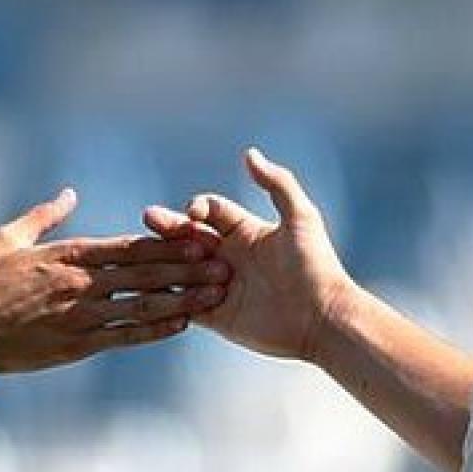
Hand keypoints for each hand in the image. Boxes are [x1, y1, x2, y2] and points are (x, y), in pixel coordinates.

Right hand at [0, 188, 230, 374]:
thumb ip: (43, 216)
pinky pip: (125, 336)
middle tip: (225, 264)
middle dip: (188, 268)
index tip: (201, 236)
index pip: (129, 245)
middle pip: (145, 273)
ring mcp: (81, 315)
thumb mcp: (7, 239)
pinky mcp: (78, 344)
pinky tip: (182, 324)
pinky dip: (155, 330)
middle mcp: (81, 283)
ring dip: (182, 299)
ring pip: (142, 305)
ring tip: (215, 295)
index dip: (169, 242)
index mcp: (69, 254)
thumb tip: (69, 193)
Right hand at [143, 148, 352, 363]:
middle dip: (169, 227)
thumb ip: (277, 183)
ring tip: (152, 253)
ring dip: (168, 258)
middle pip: (188, 236)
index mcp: (246, 232)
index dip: (198, 207)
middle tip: (149, 217)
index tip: (194, 212)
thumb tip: (250, 153)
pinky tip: (152, 282)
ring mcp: (220, 286)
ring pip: (181, 268)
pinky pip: (184, 302)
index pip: (210, 210)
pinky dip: (169, 293)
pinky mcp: (216, 315)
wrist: (322, 317)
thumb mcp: (300, 217)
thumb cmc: (315, 265)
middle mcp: (230, 257)